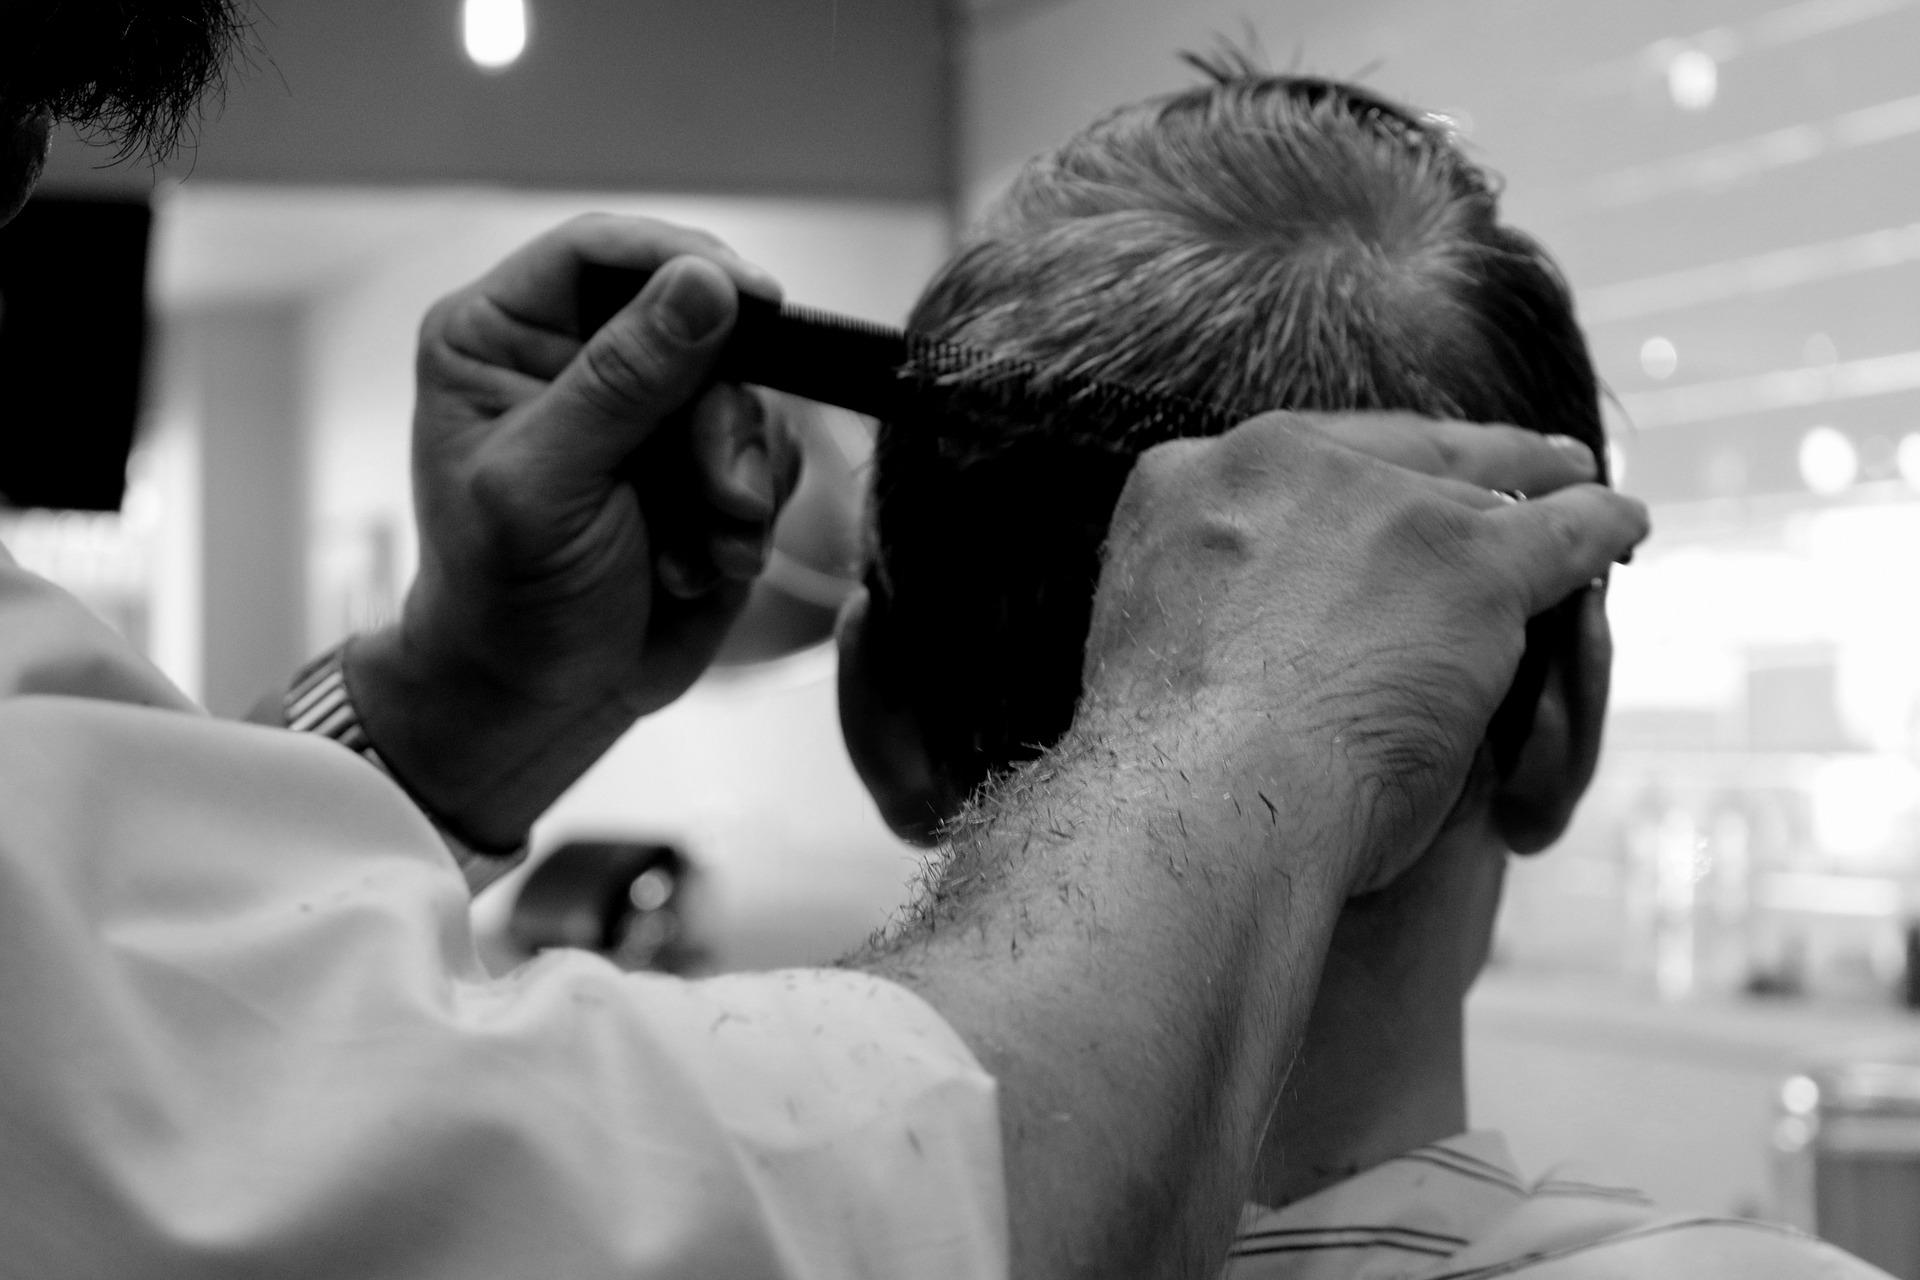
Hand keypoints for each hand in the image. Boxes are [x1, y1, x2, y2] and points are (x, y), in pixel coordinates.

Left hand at [348, 215, 800, 848]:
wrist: (541, 703)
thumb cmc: (506, 598)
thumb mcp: (547, 485)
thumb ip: (623, 381)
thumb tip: (706, 284)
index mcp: (502, 337)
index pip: (600, 251)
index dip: (681, 261)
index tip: (754, 300)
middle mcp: (577, 357)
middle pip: (695, 322)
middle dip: (719, 413)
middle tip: (717, 491)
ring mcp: (646, 414)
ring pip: (745, 392)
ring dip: (737, 479)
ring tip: (700, 548)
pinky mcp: (700, 467)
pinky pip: (766, 455)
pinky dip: (748, 516)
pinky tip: (703, 563)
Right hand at [1079, 411, 1644, 893]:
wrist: (1199, 794)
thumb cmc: (1163, 764)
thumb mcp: (1152, 629)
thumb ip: (1209, 598)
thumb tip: (1257, 630)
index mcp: (1182, 479)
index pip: (1285, 461)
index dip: (1340, 481)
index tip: (1365, 494)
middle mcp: (1279, 463)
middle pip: (1386, 452)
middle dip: (1449, 460)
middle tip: (1502, 464)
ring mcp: (1382, 505)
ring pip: (1477, 488)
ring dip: (1533, 492)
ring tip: (1572, 491)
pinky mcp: (1474, 562)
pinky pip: (1565, 529)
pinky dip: (1602, 527)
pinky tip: (1624, 526)